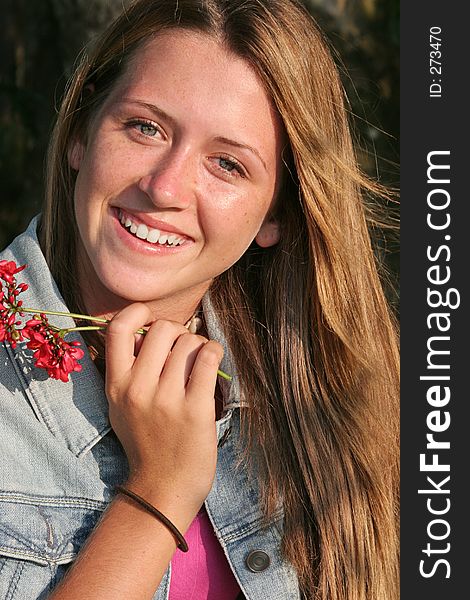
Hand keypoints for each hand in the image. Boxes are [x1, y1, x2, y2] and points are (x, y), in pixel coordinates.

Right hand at [105, 303, 223, 525]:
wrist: (162, 488)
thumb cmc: (145, 442)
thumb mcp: (121, 406)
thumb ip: (128, 370)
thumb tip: (150, 330)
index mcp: (116, 385)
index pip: (118, 328)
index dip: (137, 312)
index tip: (151, 318)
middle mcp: (138, 388)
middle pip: (163, 329)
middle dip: (178, 332)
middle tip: (183, 349)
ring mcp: (167, 398)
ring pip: (190, 342)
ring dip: (199, 346)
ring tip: (200, 362)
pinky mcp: (195, 408)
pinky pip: (209, 357)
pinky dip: (215, 352)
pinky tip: (213, 361)